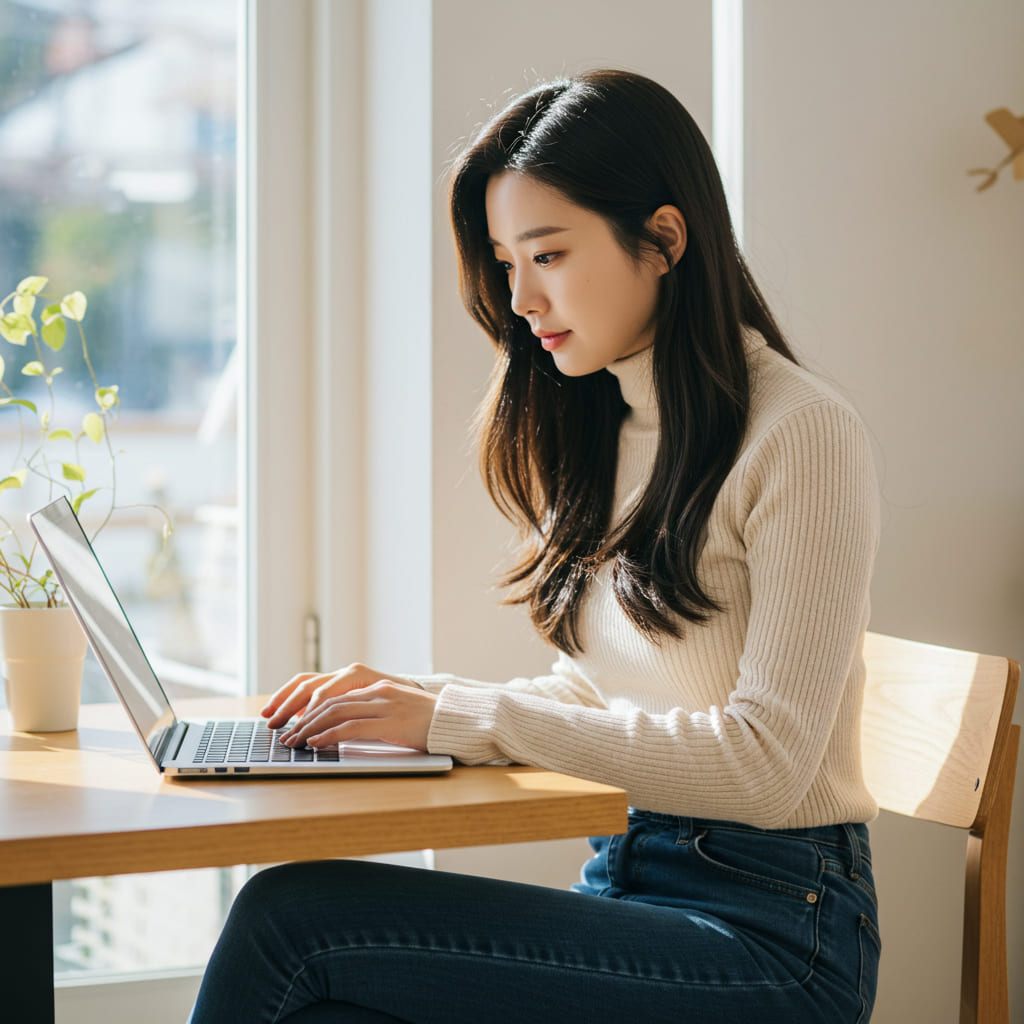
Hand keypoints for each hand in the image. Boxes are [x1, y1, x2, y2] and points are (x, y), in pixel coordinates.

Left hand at [262, 664, 436, 751]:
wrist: (457, 721)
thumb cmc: (427, 722)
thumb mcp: (396, 712)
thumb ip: (372, 714)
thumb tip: (343, 727)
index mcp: (376, 687)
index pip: (333, 692)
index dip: (307, 707)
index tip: (290, 721)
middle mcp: (377, 691)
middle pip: (328, 700)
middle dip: (301, 718)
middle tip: (284, 735)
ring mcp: (384, 704)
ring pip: (335, 712)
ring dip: (309, 729)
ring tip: (294, 743)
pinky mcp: (390, 721)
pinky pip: (351, 726)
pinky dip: (329, 735)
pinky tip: (316, 744)